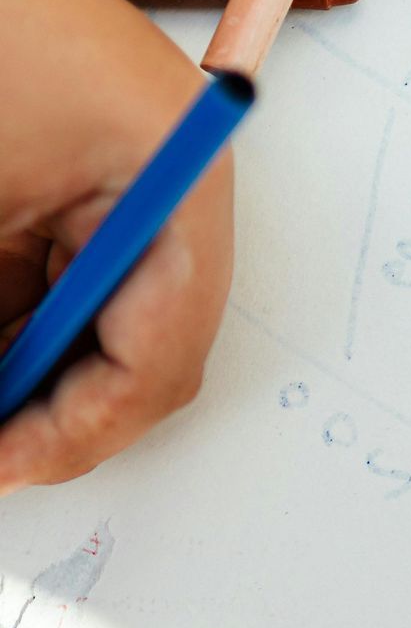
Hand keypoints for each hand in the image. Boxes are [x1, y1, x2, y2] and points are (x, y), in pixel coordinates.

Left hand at [0, 0, 227, 496]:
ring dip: (31, 363)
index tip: (4, 466)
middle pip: (141, 348)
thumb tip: (4, 433)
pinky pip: (60, 271)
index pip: (162, 352)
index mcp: (177, 176)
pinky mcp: (74, 161)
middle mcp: (172, 180)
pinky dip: (16, 312)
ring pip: (97, 322)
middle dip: (55, 407)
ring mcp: (128, 168)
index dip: (79, 430)